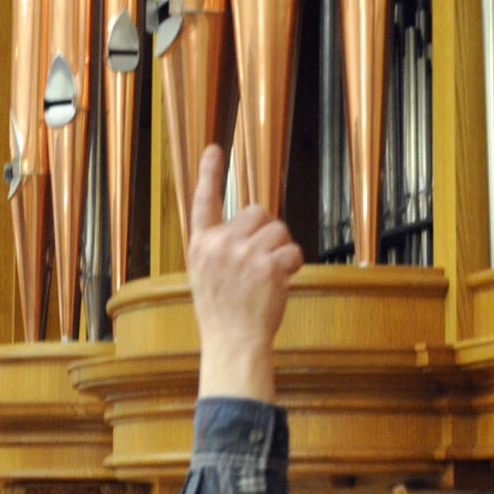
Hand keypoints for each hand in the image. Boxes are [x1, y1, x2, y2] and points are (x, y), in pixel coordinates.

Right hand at [189, 145, 302, 403]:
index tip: (214, 149)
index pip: (204, 202)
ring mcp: (244, 254)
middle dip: (267, 232)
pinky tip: (279, 284)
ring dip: (281, 251)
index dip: (210, 173)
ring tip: (267, 278)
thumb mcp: (207, 275)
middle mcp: (220, 244)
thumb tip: (251, 224)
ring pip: (279, 230)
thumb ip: (220, 247)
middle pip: (258, 212)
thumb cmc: (223, 312)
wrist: (233, 344)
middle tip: (260, 262)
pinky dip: (292, 266)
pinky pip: (292, 251)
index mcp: (201, 245)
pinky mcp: (268, 266)